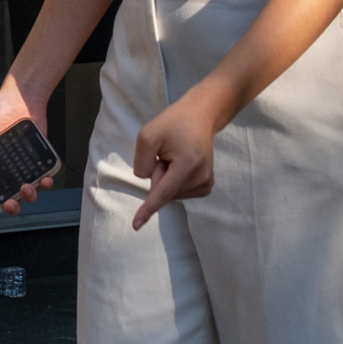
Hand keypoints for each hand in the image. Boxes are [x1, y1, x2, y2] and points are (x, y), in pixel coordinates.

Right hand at [0, 79, 54, 216]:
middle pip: (8, 194)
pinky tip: (44, 179)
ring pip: (27, 189)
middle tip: (9, 204)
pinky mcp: (38, 159)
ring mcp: (23, 164)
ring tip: (26, 188)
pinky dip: (46, 181)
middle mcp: (6, 167)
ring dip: (28, 195)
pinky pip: (44, 175)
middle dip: (10, 205)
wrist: (23, 95)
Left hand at [129, 92, 218, 229]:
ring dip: (166, 176)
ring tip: (176, 155)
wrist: (200, 117)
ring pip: (170, 193)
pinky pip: (178, 192)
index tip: (136, 226)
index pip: (163, 192)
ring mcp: (206, 183)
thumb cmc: (173, 123)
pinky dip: (174, 181)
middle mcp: (201, 177)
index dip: (148, 208)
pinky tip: (181, 163)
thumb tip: (149, 184)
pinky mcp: (206, 186)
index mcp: (188, 163)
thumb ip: (142, 162)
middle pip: (163, 191)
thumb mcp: (147, 134)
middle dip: (158, 174)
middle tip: (167, 152)